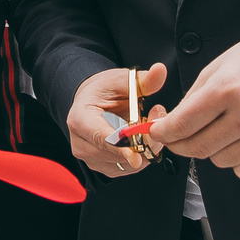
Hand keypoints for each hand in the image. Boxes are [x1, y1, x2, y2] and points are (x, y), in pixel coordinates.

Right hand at [64, 62, 166, 178]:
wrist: (93, 102)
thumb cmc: (104, 91)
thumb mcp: (122, 80)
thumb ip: (143, 79)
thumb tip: (160, 70)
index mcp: (80, 119)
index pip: (100, 137)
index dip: (120, 147)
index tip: (136, 156)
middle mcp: (81, 143)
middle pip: (116, 153)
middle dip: (142, 141)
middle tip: (155, 118)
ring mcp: (91, 159)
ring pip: (126, 164)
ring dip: (144, 148)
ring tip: (147, 125)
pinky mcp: (104, 168)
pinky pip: (129, 168)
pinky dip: (140, 155)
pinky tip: (141, 138)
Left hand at [151, 32, 239, 180]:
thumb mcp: (218, 68)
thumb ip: (192, 99)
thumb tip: (171, 124)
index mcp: (226, 90)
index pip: (182, 125)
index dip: (163, 133)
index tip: (158, 133)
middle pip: (198, 148)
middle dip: (181, 144)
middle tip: (179, 137)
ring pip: (220, 161)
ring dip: (213, 150)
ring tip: (221, 130)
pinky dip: (237, 161)